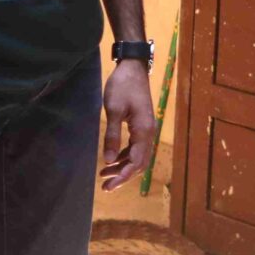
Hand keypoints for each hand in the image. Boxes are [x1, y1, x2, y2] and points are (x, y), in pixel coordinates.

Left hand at [99, 60, 158, 190]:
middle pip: (139, 163)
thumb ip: (112, 136)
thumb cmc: (122, 86)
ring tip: (105, 175)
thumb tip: (108, 160)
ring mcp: (146, 129)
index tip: (108, 186)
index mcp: (143, 131)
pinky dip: (125, 156)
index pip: (135, 162)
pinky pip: (135, 147)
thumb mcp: (114, 110)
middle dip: (123, 176)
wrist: (133, 67)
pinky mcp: (141, 125)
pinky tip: (113, 159)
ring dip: (123, 167)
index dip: (122, 176)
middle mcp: (148, 133)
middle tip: (105, 187)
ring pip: (138, 156)